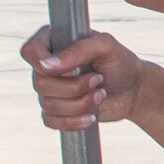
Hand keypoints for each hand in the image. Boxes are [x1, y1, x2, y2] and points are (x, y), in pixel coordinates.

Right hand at [20, 26, 146, 131]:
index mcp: (54, 42)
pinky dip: (73, 121)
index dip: (43, 63)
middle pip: (39, 83)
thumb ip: (77, 50)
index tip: (71, 68)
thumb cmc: (120, 62)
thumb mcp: (105, 46)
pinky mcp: (57, 111)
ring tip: (100, 93)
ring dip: (80, 103)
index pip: (30, 51)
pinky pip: (51, 121)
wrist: (133, 90)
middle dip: (74, 86)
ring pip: (47, 104)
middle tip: (97, 79)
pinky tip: (91, 116)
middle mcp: (48, 66)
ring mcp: (51, 90)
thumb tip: (46, 66)